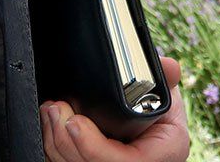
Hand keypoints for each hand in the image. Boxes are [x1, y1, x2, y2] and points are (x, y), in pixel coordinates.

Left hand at [41, 56, 188, 161]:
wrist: (157, 131)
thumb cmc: (163, 116)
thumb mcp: (169, 95)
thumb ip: (165, 79)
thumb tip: (167, 66)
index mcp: (157, 156)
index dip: (91, 146)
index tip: (74, 121)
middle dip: (64, 140)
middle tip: (54, 109)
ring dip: (55, 143)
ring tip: (50, 112)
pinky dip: (55, 150)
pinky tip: (50, 128)